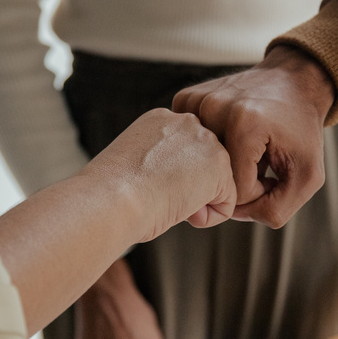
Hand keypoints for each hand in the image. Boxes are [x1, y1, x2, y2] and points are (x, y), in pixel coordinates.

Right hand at [92, 109, 236, 237]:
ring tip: (167, 201)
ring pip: (216, 183)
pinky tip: (182, 212)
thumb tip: (179, 182)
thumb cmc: (111, 193)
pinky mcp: (220, 167)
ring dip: (197, 201)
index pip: (182, 152)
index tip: (145, 187)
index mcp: (160, 120)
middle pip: (203, 166)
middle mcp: (186, 123)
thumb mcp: (134, 166)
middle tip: (157, 195)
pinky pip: (226, 203)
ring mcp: (206, 142)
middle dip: (188, 187)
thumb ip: (160, 163)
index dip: (167, 178)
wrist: (113, 198)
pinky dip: (208, 218)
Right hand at [172, 45, 333, 227]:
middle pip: (215, 177)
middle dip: (238, 178)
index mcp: (245, 124)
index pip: (236, 190)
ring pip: (199, 164)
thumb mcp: (307, 176)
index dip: (257, 190)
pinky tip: (227, 137)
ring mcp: (197, 101)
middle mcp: (215, 108)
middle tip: (258, 161)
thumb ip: (277, 209)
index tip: (270, 172)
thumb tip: (232, 213)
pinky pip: (188, 145)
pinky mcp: (187, 98)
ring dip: (223, 164)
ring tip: (244, 147)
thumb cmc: (301, 130)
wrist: (293, 81)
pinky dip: (207, 149)